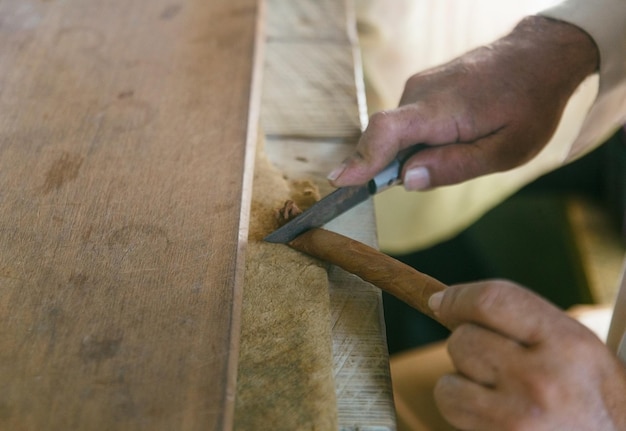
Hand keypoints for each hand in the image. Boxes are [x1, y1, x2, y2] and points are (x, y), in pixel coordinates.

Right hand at [328, 16, 598, 190]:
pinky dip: (416, 140)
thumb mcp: (505, 151)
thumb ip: (455, 166)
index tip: (339, 181)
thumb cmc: (528, 106)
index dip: (362, 159)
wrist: (538, 57)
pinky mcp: (420, 89)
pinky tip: (452, 138)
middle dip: (393, 167)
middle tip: (434, 174)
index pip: (387, 132)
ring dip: (413, 153)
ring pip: (397, 133)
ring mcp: (418, 87)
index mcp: (443, 108)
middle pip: (385, 138)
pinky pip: (406, 123)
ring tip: (461, 147)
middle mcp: (421, 92)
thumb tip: (408, 180)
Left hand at [428, 280, 625, 429]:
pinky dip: (462, 411)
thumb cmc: (590, 394)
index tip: (440, 301)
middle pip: (462, 340)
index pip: (491, 300)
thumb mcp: (576, 346)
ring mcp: (520, 418)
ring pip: (448, 383)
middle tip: (494, 363)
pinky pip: (454, 413)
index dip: (456, 298)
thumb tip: (442, 302)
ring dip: (460, 384)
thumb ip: (522, 320)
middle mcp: (543, 379)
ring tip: (496, 393)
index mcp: (567, 342)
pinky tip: (493, 415)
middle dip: (467, 347)